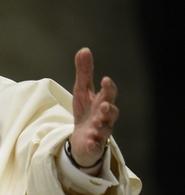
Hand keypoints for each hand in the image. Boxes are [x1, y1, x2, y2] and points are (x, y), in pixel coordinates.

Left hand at [70, 48, 118, 173]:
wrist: (82, 138)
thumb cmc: (85, 111)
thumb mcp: (81, 90)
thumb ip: (84, 72)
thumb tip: (84, 49)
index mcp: (102, 102)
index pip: (109, 93)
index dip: (108, 87)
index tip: (104, 80)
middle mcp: (105, 117)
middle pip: (112, 112)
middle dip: (109, 108)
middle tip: (103, 105)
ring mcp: (101, 132)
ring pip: (105, 129)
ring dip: (101, 125)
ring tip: (95, 122)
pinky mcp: (94, 145)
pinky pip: (95, 145)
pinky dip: (93, 143)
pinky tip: (89, 141)